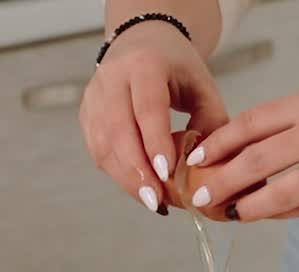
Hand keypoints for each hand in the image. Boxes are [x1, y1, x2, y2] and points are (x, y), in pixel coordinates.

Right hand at [79, 22, 228, 214]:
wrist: (142, 42)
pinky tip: (139, 188)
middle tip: (156, 201)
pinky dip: (117, 173)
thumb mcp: (202, 86)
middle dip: (137, 171)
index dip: (155, 142)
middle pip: (118, 131)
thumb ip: (211, 121)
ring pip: (102, 145)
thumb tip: (209, 164)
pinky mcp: (86, 113)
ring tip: (152, 201)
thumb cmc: (176, 67)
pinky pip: (97, 150)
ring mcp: (94, 96)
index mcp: (145, 64)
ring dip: (126, 178)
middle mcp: (112, 78)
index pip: (147, 107)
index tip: (167, 174)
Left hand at [184, 85, 298, 220]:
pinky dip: (283, 213)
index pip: (252, 123)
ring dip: (249, 206)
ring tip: (231, 213)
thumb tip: (251, 155)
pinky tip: (269, 215)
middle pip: (256, 159)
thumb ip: (297, 128)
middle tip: (200, 195)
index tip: (195, 157)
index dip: (218, 143)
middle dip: (221, 180)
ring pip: (279, 191)